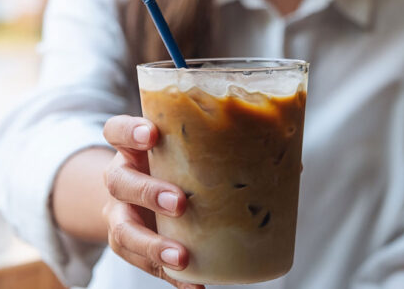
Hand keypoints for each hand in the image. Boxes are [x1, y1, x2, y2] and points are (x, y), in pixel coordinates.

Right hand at [102, 115, 204, 288]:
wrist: (140, 197)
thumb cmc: (173, 165)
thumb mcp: (185, 149)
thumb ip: (220, 149)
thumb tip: (286, 156)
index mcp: (131, 148)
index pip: (117, 131)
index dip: (129, 131)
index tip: (152, 134)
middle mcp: (120, 179)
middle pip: (119, 182)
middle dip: (148, 192)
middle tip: (179, 202)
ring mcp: (120, 214)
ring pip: (123, 230)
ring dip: (151, 245)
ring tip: (180, 257)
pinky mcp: (130, 246)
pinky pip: (144, 265)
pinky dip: (170, 276)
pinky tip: (193, 286)